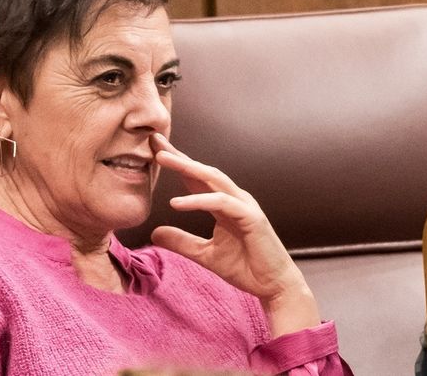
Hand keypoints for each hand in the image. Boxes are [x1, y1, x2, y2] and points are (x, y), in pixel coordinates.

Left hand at [149, 133, 319, 336]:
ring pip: (214, 180)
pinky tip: (177, 203)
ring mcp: (244, 206)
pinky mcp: (251, 218)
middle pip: (203, 171)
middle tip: (154, 141)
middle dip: (179, 156)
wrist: (272, 285)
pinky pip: (222, 203)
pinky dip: (199, 201)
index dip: (177, 164)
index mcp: (224, 205)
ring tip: (162, 160)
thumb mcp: (204, 255)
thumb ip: (182, 242)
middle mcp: (235, 199)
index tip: (154, 150)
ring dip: (187, 168)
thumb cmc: (245, 267)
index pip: (197, 179)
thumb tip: (154, 232)